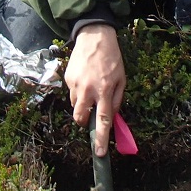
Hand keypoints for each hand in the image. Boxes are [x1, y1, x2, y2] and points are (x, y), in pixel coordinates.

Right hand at [64, 23, 125, 156]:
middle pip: (81, 119)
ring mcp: (75, 84)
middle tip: (91, 114)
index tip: (99, 153)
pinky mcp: (67, 79)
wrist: (94, 37)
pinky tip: (85, 79)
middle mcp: (88, 89)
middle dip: (84, 122)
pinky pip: (72, 93)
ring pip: (75, 107)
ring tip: (90, 89)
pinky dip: (78, 92)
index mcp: (105, 90)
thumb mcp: (122, 78)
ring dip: (82, 105)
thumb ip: (118, 100)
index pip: (102, 121)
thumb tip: (112, 118)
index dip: (100, 139)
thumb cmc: (112, 58)